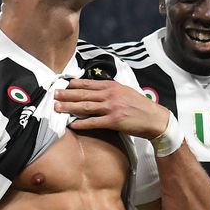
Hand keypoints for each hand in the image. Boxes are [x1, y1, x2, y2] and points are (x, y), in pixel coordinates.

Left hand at [54, 78, 169, 138]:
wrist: (155, 118)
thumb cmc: (139, 106)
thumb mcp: (124, 92)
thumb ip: (109, 90)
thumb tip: (94, 91)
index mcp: (112, 86)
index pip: (88, 84)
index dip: (73, 85)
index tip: (62, 85)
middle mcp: (110, 95)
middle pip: (83, 94)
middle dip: (67, 94)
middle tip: (54, 95)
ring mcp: (112, 108)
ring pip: (86, 107)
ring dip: (69, 107)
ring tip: (57, 108)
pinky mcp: (114, 121)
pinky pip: (94, 122)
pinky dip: (82, 124)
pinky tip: (72, 125)